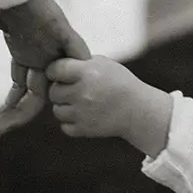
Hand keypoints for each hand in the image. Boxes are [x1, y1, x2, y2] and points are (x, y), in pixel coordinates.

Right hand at [0, 0, 90, 135]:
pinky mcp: (59, 28)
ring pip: (54, 81)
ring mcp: (50, 37)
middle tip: (0, 128)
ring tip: (11, 123)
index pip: (24, 82)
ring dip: (36, 105)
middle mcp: (38, 44)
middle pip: (38, 89)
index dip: (13, 105)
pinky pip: (76, 57)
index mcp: (21, 43)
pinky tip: (62, 98)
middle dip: (20, 112)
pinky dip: (74, 76)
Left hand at [46, 55, 172, 155]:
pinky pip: (64, 126)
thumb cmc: (119, 82)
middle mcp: (82, 92)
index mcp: (87, 72)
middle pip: (53, 91)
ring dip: (65, 107)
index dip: (55, 71)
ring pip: (57, 110)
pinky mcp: (84, 129)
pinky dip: (71, 122)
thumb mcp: (102, 63)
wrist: (138, 110)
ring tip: (80, 102)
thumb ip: (78, 62)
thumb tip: (53, 64)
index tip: (62, 73)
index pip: (54, 69)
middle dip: (61, 90)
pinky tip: (84, 115)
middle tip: (74, 89)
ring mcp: (82, 113)